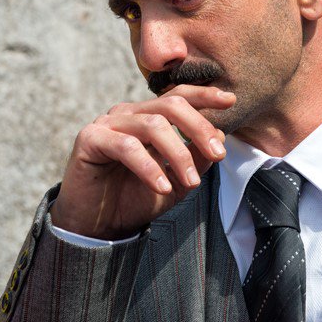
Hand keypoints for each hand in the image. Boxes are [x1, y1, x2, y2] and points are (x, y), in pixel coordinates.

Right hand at [51, 85, 235, 239]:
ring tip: (192, 182)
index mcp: (147, 115)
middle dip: (199, 127)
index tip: (230, 100)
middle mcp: (128, 113)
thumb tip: (220, 135)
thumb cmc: (135, 198)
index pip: (178, 96)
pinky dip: (149, 167)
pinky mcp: (90, 138)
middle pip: (170, 105)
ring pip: (152, 125)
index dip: (204, 95)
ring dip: (178, 154)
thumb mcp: (177, 181)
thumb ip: (197, 158)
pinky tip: (163, 186)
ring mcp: (108, 123)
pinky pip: (127, 146)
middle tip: (218, 154)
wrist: (98, 227)